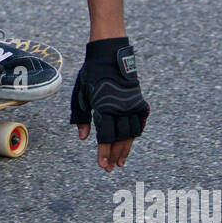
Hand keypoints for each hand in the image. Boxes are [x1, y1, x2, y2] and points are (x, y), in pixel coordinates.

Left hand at [70, 37, 148, 171]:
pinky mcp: (139, 100)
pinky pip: (140, 121)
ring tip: (122, 160)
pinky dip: (137, 131)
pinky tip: (132, 139)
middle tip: (111, 168)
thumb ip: (81, 117)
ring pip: (132, 133)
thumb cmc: (91, 74)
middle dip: (115, 155)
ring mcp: (132, 105)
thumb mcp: (80, 94)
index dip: (104, 153)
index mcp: (104, 108)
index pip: (105, 137)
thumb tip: (83, 138)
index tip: (103, 166)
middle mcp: (120, 109)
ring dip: (127, 148)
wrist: (110, 54)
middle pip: (119, 139)